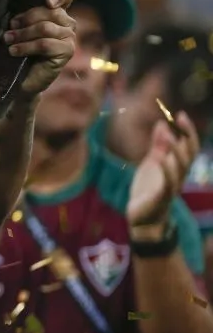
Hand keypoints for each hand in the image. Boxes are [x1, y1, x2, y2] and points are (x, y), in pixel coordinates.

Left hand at [4, 0, 76, 99]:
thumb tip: (14, 15)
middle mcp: (67, 23)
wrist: (22, 79)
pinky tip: (14, 51)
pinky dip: (26, 47)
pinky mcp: (67, 51)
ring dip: (22, 34)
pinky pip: (45, 44)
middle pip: (50, 10)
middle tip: (10, 28)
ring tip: (8, 40)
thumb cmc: (20, 51)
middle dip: (26, 19)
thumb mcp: (20, 29)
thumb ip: (24, 17)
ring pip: (45, 28)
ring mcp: (69, 37)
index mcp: (57, 12)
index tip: (47, 1)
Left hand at [127, 110, 200, 231]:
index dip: (186, 130)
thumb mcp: (151, 163)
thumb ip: (157, 146)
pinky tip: (162, 160)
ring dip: (178, 151)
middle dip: (188, 135)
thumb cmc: (148, 190)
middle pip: (190, 153)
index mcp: (176, 166)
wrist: (142, 219)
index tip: (180, 114)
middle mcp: (178, 175)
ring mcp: (171, 186)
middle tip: (181, 117)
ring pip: (182, 167)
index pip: (188, 146)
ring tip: (172, 136)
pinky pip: (168, 183)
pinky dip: (167, 170)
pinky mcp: (161, 197)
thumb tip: (162, 124)